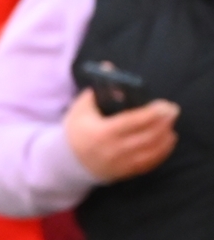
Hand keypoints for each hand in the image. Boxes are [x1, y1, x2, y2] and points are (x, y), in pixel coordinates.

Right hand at [64, 89, 178, 182]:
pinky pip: (150, 163)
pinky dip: (162, 151)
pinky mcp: (126, 171)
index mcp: (101, 132)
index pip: (131, 122)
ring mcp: (120, 163)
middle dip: (163, 123)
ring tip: (169, 124)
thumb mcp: (81, 109)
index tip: (164, 105)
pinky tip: (167, 139)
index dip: (151, 113)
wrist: (67, 162)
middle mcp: (112, 150)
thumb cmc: (77, 131)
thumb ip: (97, 90)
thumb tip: (110, 68)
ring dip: (165, 135)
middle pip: (146, 136)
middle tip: (172, 111)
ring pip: (151, 150)